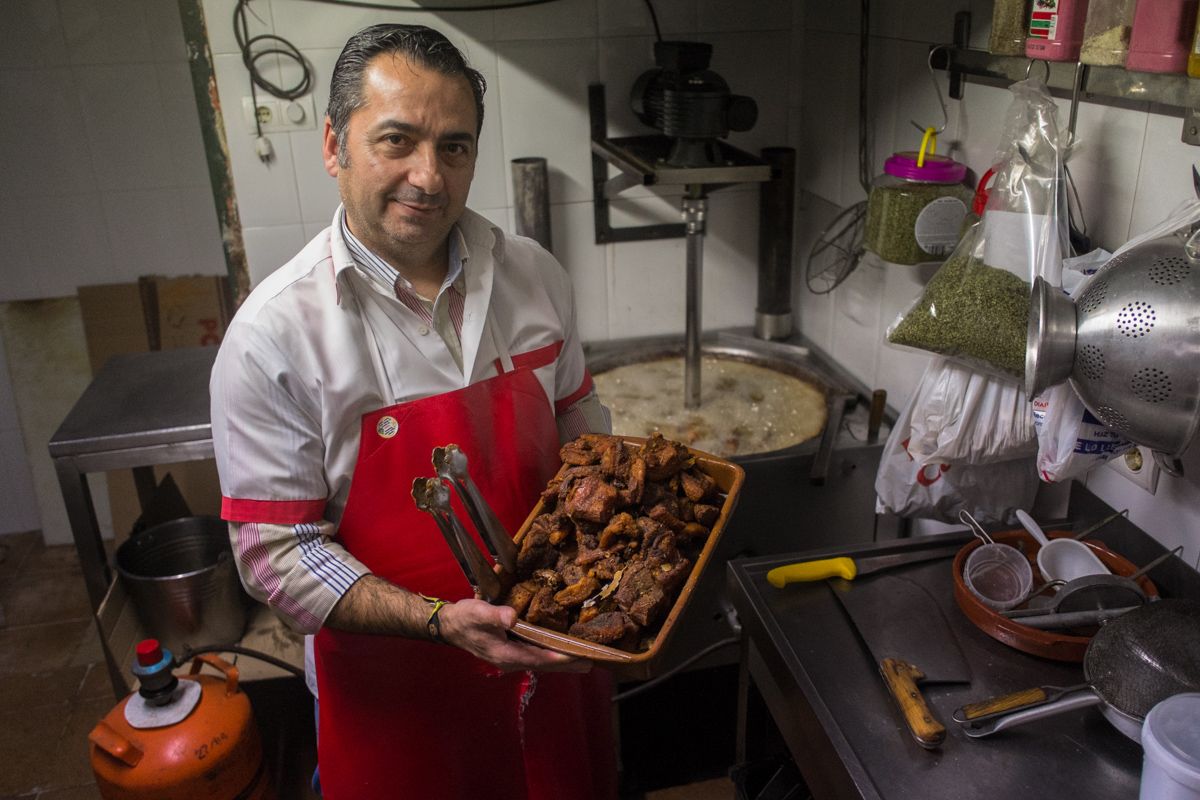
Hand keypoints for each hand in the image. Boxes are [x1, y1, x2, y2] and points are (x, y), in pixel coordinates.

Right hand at [439, 598, 591, 673]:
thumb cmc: (465, 619)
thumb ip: (496, 616)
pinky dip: (551, 654)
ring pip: (542, 662)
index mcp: (506, 655)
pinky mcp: (512, 652)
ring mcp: (512, 658)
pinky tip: (561, 649)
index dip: (560, 658)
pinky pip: (536, 655)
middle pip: (545, 665)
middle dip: (568, 664)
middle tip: (591, 663)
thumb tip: (512, 617)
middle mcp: (512, 660)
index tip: (579, 656)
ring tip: (584, 659)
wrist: (451, 625)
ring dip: (562, 661)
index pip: (539, 659)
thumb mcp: (478, 613)